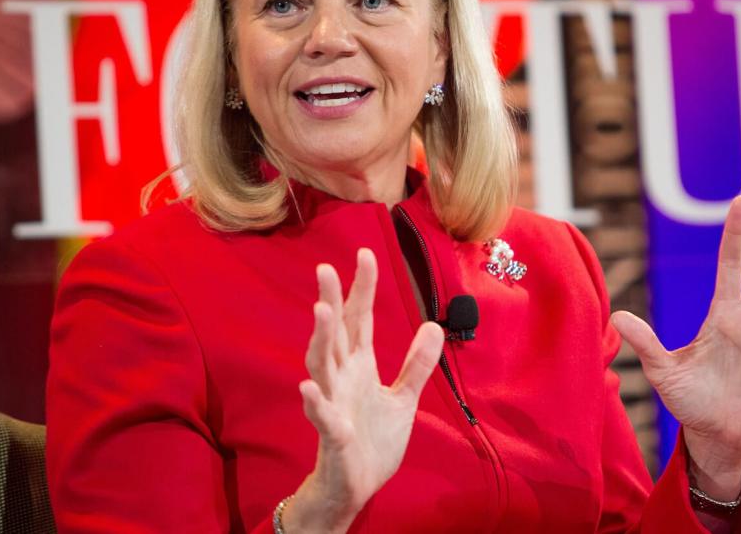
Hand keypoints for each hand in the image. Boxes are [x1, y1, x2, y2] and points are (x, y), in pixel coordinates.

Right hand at [284, 248, 444, 532]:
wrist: (356, 487)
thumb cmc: (372, 441)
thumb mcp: (403, 398)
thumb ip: (416, 364)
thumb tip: (433, 326)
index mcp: (359, 366)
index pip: (360, 319)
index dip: (362, 287)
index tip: (365, 253)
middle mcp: (342, 378)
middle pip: (335, 333)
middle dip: (331, 301)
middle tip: (325, 268)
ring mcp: (334, 404)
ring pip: (322, 365)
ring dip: (320, 339)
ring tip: (321, 311)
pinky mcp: (333, 434)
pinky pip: (322, 415)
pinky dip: (314, 401)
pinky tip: (306, 387)